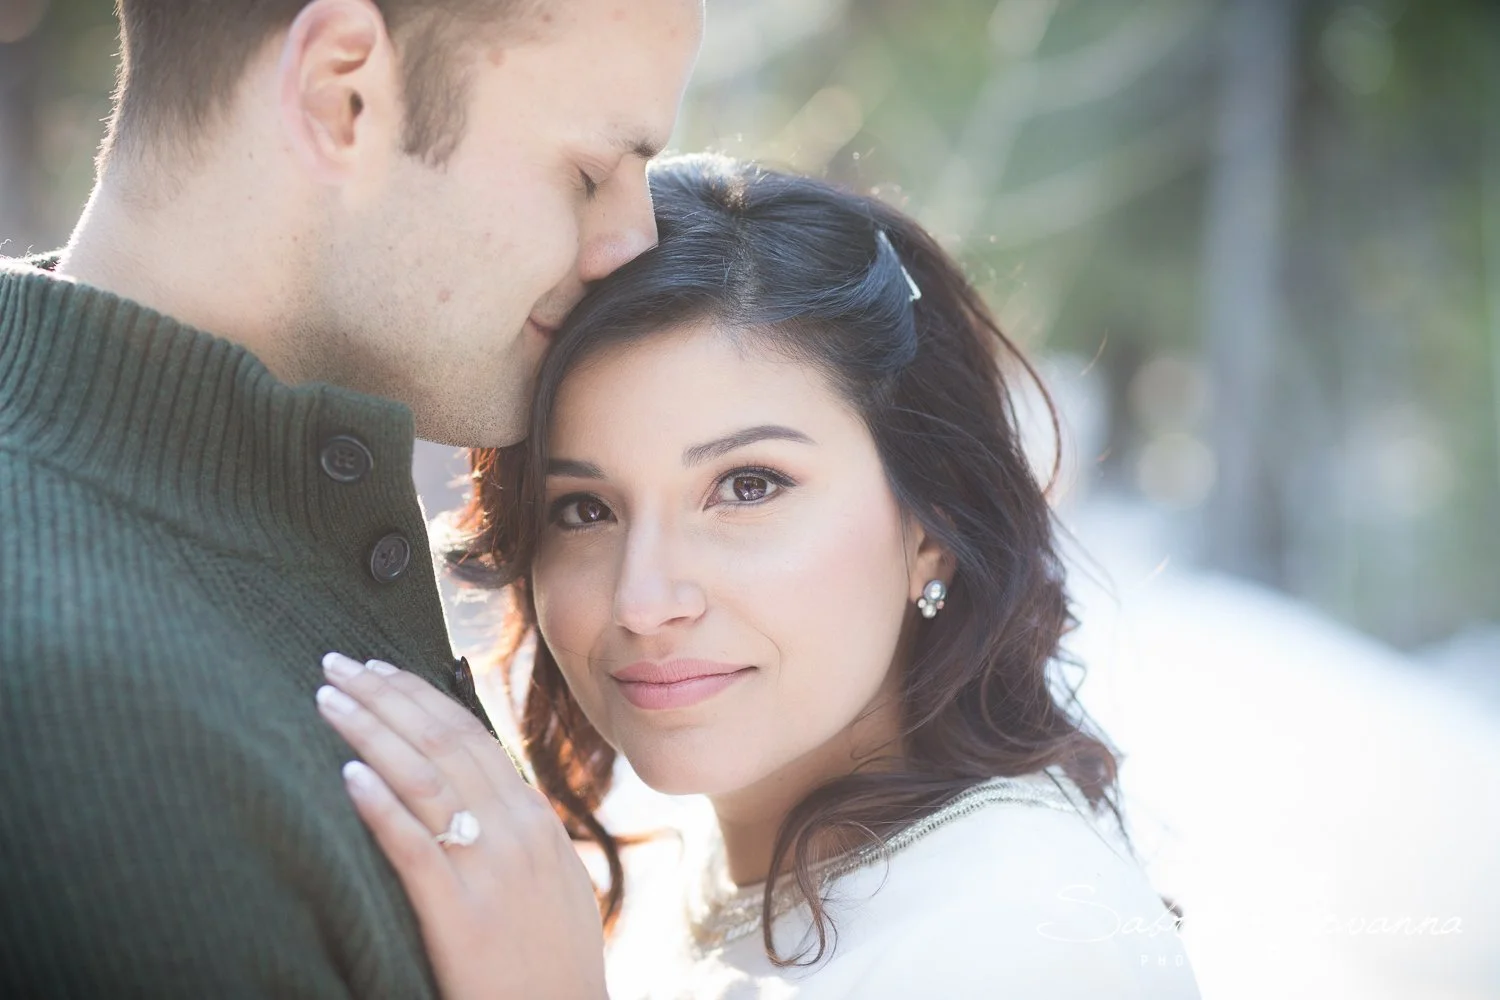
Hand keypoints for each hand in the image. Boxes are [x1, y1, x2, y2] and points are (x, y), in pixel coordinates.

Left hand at [316, 652, 607, 999]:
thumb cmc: (551, 962)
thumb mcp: (551, 881)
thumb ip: (519, 833)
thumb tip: (481, 794)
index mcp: (535, 819)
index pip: (470, 736)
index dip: (421, 696)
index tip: (379, 669)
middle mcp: (517, 832)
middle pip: (442, 743)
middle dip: (386, 697)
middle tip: (337, 662)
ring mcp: (491, 872)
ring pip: (425, 780)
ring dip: (371, 732)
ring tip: (328, 700)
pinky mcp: (460, 916)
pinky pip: (415, 847)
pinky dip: (381, 805)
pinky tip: (348, 775)